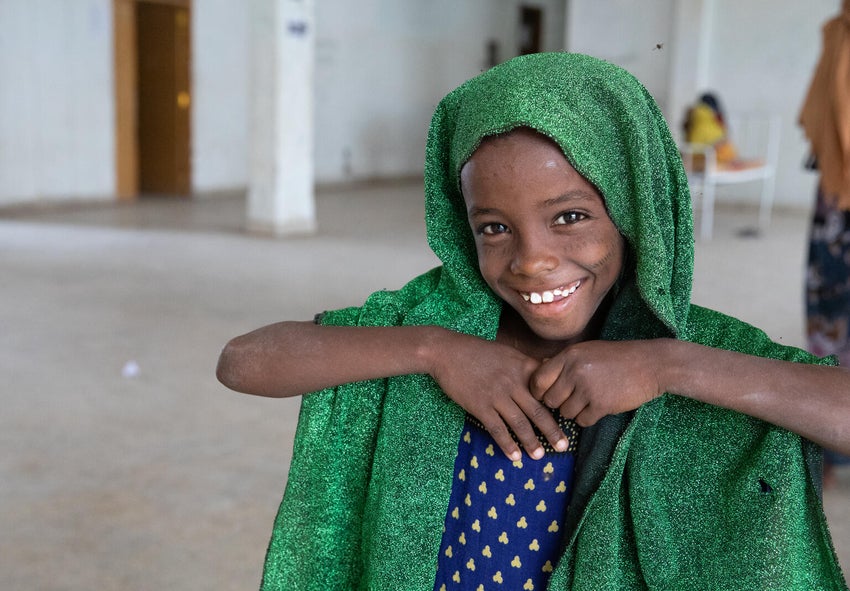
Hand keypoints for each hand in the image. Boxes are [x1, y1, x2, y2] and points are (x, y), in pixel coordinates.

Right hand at [427, 330, 569, 460]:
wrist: (447, 351)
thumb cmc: (477, 351)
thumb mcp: (507, 352)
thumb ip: (528, 363)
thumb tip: (550, 367)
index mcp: (522, 367)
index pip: (547, 389)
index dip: (558, 406)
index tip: (568, 420)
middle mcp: (513, 382)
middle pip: (538, 410)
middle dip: (552, 430)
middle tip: (563, 446)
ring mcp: (496, 395)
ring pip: (519, 423)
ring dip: (531, 441)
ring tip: (539, 456)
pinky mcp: (479, 406)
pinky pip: (497, 429)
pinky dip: (507, 444)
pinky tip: (514, 456)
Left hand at [529, 340, 663, 425]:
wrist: (651, 364)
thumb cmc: (617, 357)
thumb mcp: (587, 351)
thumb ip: (564, 361)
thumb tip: (540, 369)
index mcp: (569, 356)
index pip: (538, 380)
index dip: (539, 391)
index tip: (547, 395)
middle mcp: (575, 371)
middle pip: (550, 400)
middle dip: (558, 404)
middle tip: (572, 399)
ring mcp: (588, 388)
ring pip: (565, 413)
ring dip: (575, 412)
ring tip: (589, 401)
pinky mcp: (602, 404)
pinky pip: (582, 421)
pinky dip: (588, 418)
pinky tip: (599, 408)